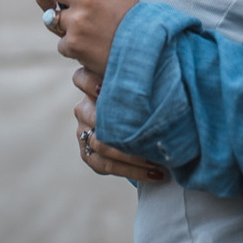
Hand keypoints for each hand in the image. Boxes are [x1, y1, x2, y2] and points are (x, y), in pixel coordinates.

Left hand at [23, 0, 137, 73]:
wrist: (151, 53)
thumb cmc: (133, 22)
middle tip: (52, 4)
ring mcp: (78, 21)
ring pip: (53, 20)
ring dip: (66, 27)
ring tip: (92, 34)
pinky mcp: (74, 44)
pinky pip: (62, 44)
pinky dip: (75, 49)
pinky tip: (95, 50)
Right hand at [71, 66, 164, 182]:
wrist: (138, 121)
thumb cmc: (143, 95)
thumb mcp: (138, 82)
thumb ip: (138, 76)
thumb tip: (157, 69)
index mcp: (92, 84)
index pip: (82, 79)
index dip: (93, 84)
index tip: (110, 90)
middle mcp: (84, 108)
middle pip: (97, 118)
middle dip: (127, 129)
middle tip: (156, 135)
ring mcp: (83, 131)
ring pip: (101, 146)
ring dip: (133, 156)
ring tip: (160, 161)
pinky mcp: (87, 152)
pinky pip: (103, 165)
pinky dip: (131, 171)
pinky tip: (154, 173)